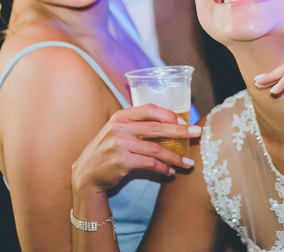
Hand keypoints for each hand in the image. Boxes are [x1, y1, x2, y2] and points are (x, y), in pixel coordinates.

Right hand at [72, 105, 200, 194]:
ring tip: (189, 163)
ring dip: (176, 157)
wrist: (86, 173)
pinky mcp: (122, 162)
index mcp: (121, 116)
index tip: (183, 121)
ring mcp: (120, 144)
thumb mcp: (116, 131)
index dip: (168, 114)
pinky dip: (163, 168)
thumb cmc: (106, 151)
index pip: (149, 109)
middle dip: (180, 131)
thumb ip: (136, 125)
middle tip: (197, 133)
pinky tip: (171, 172)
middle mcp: (120, 128)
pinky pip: (150, 164)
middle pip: (157, 127)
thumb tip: (167, 124)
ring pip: (156, 149)